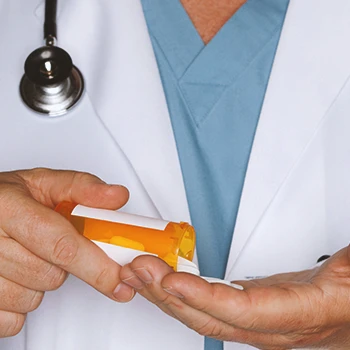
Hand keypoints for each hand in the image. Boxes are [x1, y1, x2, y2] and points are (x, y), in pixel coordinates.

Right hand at [0, 168, 133, 337]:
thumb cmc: (8, 198)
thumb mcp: (44, 183)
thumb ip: (83, 188)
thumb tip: (117, 196)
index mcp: (7, 208)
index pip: (62, 246)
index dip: (96, 266)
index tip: (117, 278)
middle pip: (51, 276)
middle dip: (62, 264)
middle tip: (49, 242)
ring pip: (32, 299)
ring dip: (40, 281)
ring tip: (27, 253)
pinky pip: (11, 319)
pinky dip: (20, 301)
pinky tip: (14, 274)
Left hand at [118, 247, 349, 348]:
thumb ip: (347, 270)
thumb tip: (340, 264)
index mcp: (304, 315)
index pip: (244, 312)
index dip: (204, 298)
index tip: (172, 280)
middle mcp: (276, 327)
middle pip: (212, 319)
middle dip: (170, 296)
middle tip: (140, 268)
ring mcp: (260, 321)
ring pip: (206, 315)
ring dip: (169, 295)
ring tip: (142, 272)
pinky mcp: (253, 308)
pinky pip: (211, 305)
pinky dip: (185, 292)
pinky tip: (168, 281)